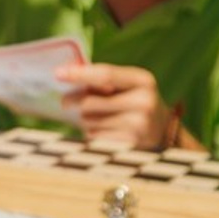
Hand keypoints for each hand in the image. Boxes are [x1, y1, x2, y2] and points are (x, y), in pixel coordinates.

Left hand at [55, 62, 175, 150]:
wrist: (160, 131)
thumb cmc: (133, 102)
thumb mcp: (125, 86)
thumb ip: (100, 80)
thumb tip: (64, 76)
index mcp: (143, 80)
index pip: (106, 75)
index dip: (79, 74)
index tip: (57, 73)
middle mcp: (145, 101)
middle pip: (90, 102)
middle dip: (74, 101)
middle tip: (65, 102)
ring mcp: (139, 125)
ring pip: (89, 121)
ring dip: (85, 119)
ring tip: (98, 117)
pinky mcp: (129, 144)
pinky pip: (94, 136)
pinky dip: (92, 133)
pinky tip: (105, 130)